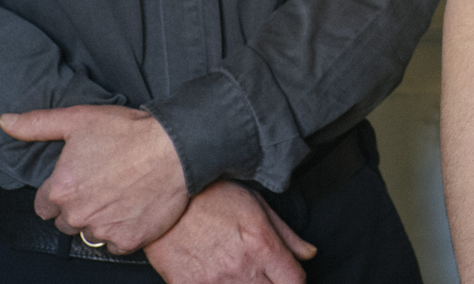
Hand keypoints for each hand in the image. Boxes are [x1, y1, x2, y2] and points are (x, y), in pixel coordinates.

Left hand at [0, 104, 188, 254]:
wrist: (177, 148)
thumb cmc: (130, 132)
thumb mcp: (79, 120)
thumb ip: (37, 124)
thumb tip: (5, 122)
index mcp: (60, 189)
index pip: (44, 206)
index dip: (61, 192)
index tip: (81, 180)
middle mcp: (77, 214)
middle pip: (66, 222)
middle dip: (79, 207)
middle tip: (103, 184)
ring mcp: (102, 229)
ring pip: (90, 233)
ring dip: (100, 219)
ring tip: (120, 194)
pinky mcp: (127, 240)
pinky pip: (115, 244)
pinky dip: (122, 230)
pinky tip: (133, 208)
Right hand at [144, 181, 315, 283]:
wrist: (164, 202)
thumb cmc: (212, 198)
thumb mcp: (257, 206)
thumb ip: (286, 235)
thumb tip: (309, 254)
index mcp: (261, 245)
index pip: (294, 281)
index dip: (296, 280)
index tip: (290, 276)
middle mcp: (240, 268)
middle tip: (266, 275)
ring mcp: (213, 283)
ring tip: (242, 276)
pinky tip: (220, 279)